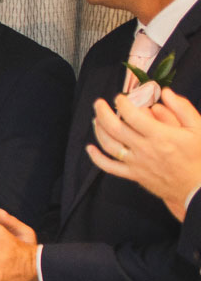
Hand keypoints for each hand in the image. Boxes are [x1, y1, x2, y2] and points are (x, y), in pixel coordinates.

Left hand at [87, 87, 200, 218]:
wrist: (197, 187)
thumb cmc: (199, 156)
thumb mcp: (198, 128)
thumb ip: (182, 108)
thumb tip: (166, 93)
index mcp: (160, 135)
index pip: (133, 115)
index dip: (123, 103)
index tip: (120, 98)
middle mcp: (144, 148)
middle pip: (115, 128)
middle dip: (103, 112)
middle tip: (99, 103)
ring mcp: (136, 163)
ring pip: (109, 145)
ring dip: (98, 130)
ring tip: (95, 119)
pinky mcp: (133, 175)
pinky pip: (109, 167)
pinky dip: (96, 158)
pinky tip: (90, 148)